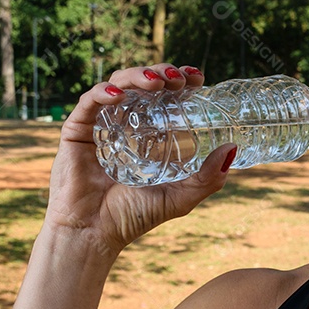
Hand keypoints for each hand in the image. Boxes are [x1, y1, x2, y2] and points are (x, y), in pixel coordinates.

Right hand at [43, 64, 235, 261]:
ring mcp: (99, 125)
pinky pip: (88, 103)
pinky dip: (103, 93)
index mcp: (147, 134)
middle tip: (179, 79)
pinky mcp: (76, 132)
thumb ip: (207, 178)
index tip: (197, 77)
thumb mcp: (180, 197)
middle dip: (161, 73)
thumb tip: (233, 148)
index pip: (164, 96)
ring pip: (117, 85)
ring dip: (137, 76)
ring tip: (157, 82)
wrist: (93, 235)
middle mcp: (123, 124)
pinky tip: (120, 95)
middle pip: (141, 85)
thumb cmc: (132, 218)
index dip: (179, 81)